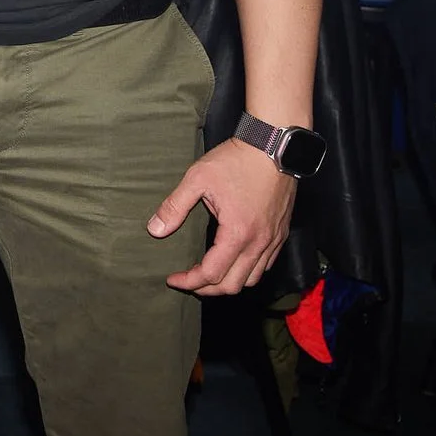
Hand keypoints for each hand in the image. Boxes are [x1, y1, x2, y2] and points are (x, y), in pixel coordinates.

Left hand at [150, 136, 297, 294]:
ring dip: (228, 283)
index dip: (189, 282)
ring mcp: (274, 240)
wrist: (274, 146)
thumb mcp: (197, 179)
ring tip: (207, 275)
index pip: (212, 274)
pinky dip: (247, 272)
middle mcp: (259, 243)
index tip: (172, 279)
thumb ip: (175, 206)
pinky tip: (231, 261)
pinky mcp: (280, 233)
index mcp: (238, 234)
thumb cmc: (236, 160)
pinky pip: (265, 265)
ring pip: (252, 279)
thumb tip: (154, 230)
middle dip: (207, 289)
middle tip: (187, 281)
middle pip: (234, 285)